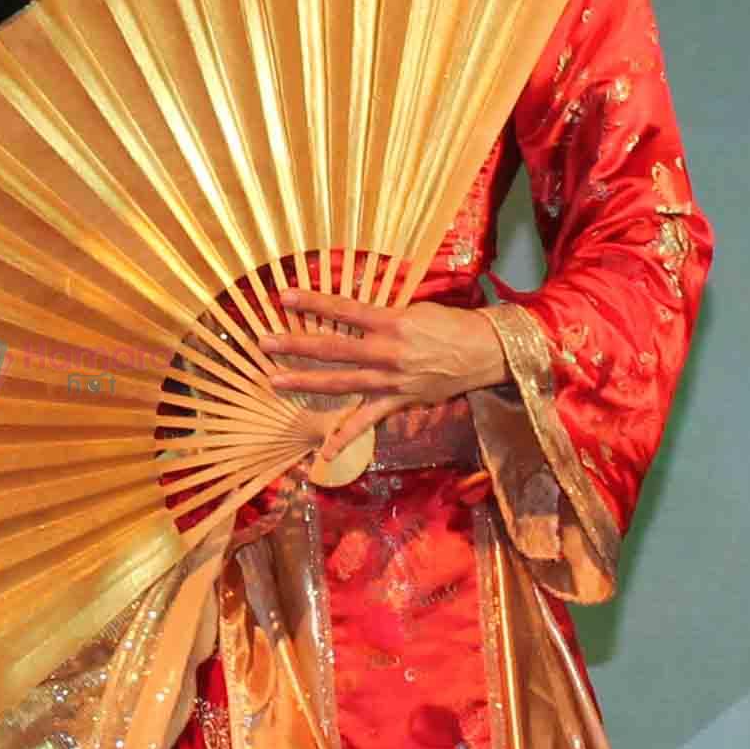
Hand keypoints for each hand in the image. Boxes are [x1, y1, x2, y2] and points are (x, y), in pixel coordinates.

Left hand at [262, 289, 507, 414]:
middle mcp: (387, 352)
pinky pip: (368, 420)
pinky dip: (347, 437)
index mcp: (392, 322)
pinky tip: (325, 452)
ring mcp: (390, 380)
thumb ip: (383, 314)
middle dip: (295, 344)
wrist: (485, 352)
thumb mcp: (416, 309)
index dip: (314, 302)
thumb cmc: (452, 324)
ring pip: (340, 382)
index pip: (344, 309)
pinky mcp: (398, 401)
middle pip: (332, 348)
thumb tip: (354, 314)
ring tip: (275, 380)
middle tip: (264, 342)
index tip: (284, 296)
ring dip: (305, 382)